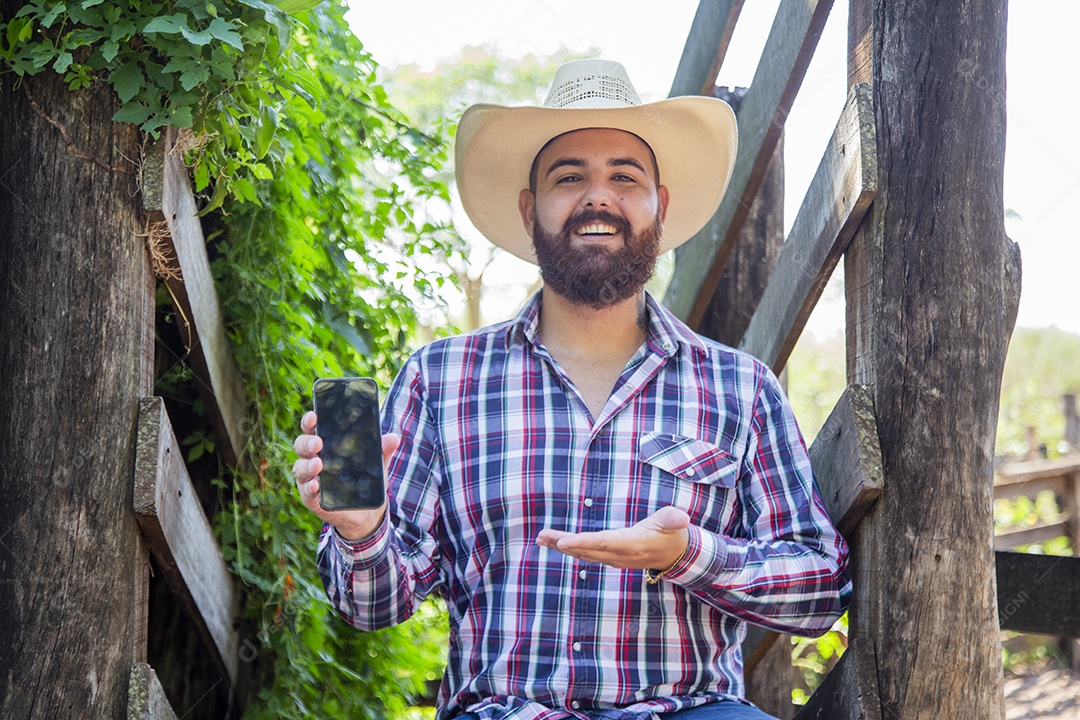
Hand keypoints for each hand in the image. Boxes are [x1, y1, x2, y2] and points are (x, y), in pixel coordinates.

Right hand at [292, 410, 398, 541]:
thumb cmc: (364, 479)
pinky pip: (306, 492)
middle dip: (307, 442)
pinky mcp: (312, 498)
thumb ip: (382, 451)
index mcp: (326, 446)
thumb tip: (394, 438)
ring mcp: (310, 479)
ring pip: (300, 468)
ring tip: (318, 464)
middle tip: (318, 442)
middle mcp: (313, 459)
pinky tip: (316, 485)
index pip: (313, 429)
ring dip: (307, 465)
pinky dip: (309, 488)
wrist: (366, 512)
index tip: (313, 415)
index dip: (309, 421)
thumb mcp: (375, 464)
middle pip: (301, 446)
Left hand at [536, 506, 690, 570]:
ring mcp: (613, 558)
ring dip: (561, 546)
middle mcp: (620, 555)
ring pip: (583, 554)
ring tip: (541, 537)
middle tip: (543, 536)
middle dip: (564, 544)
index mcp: (633, 544)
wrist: (674, 555)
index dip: (583, 543)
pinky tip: (552, 542)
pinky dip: (568, 548)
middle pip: (587, 550)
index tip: (564, 542)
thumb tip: (681, 519)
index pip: (604, 543)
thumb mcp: (674, 522)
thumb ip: (674, 519)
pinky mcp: (609, 557)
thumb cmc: (672, 532)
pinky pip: (585, 554)